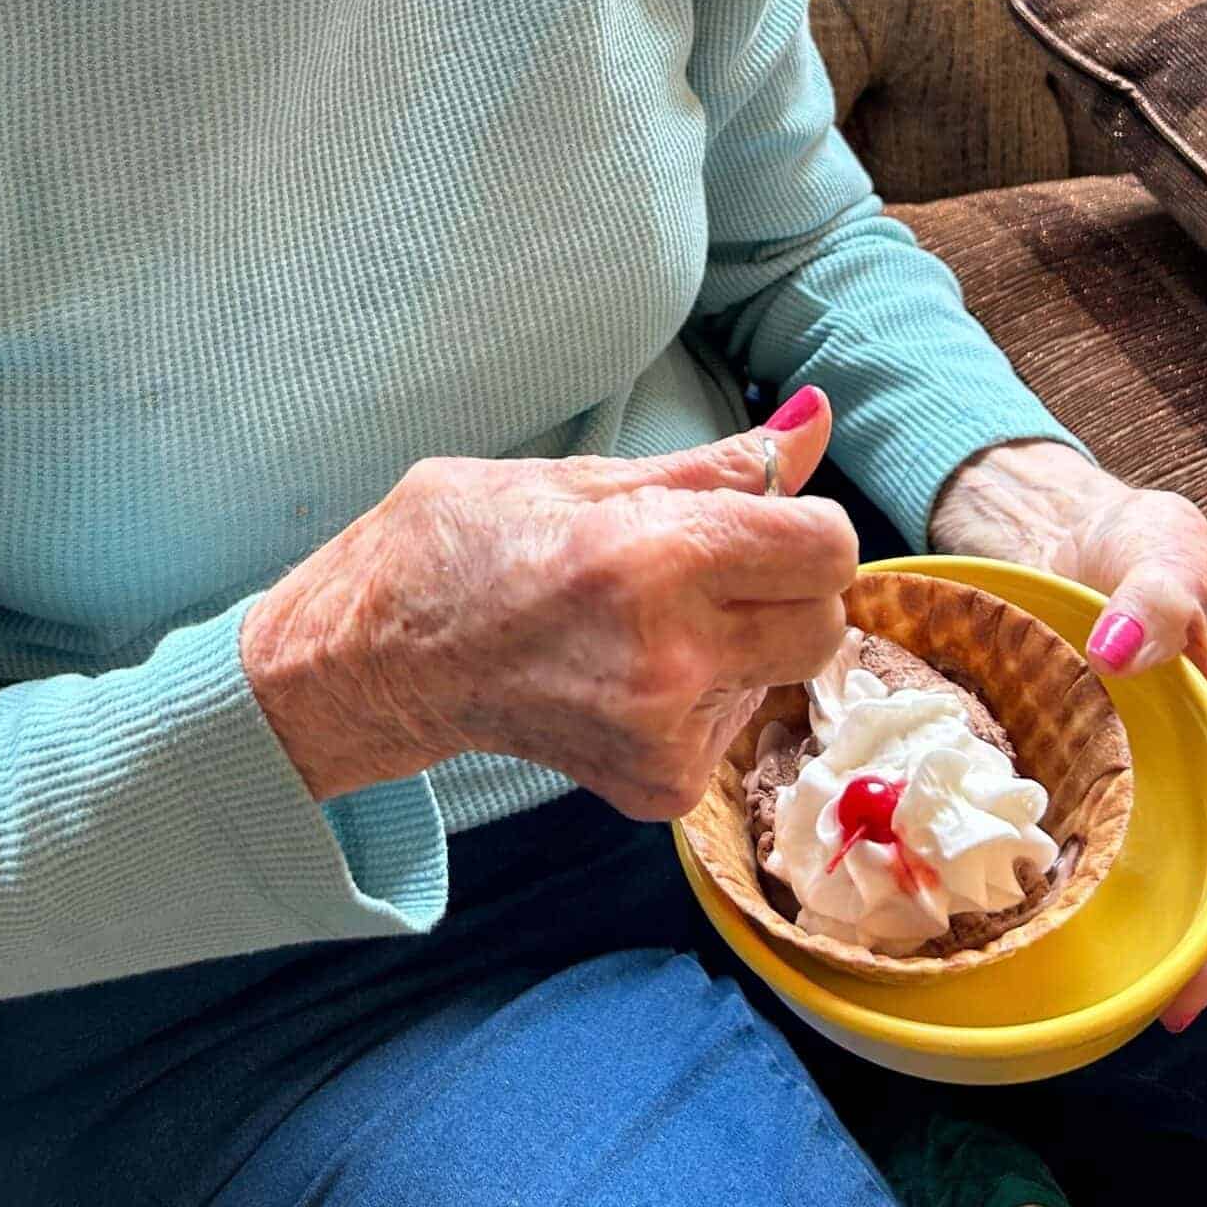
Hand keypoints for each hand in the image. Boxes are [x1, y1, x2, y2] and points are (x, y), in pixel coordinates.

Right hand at [242, 389, 856, 820]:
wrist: (378, 658)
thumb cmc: (464, 543)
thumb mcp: (588, 476)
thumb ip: (721, 465)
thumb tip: (814, 421)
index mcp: (656, 559)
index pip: (827, 546)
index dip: (802, 523)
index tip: (759, 519)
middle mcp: (671, 656)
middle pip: (825, 622)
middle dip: (791, 586)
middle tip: (716, 567)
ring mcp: (665, 733)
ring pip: (783, 672)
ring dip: (746, 639)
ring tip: (651, 618)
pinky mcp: (658, 785)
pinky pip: (734, 721)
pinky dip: (705, 692)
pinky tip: (631, 668)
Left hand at [929, 439, 1206, 1031]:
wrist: (1069, 526)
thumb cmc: (1132, 537)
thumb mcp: (1161, 547)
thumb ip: (1158, 594)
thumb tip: (1130, 647)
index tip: (1185, 999)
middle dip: (1180, 963)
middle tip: (1121, 1021)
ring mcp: (1169, 786)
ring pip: (1160, 883)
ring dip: (1127, 937)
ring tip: (1074, 1000)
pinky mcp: (1113, 781)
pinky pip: (1103, 848)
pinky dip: (1078, 886)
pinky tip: (1030, 924)